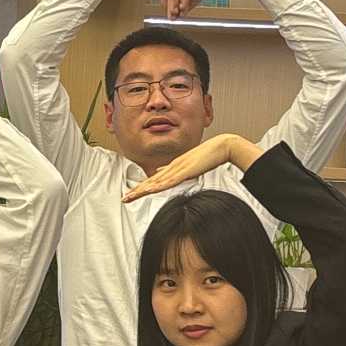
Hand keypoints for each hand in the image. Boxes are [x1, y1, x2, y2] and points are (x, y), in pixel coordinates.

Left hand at [123, 134, 257, 202]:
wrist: (222, 147)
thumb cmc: (209, 156)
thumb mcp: (190, 165)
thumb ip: (177, 170)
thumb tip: (163, 171)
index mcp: (174, 167)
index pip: (154, 180)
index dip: (142, 188)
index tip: (131, 194)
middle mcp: (173, 167)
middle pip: (151, 181)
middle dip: (137, 191)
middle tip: (124, 199)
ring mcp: (178, 168)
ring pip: (157, 182)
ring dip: (143, 190)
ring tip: (131, 197)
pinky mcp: (186, 171)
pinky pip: (170, 181)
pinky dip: (159, 186)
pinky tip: (150, 190)